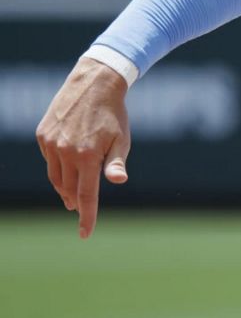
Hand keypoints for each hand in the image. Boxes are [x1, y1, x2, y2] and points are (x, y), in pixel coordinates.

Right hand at [35, 57, 131, 238]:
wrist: (93, 83)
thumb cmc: (114, 115)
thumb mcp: (121, 139)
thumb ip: (116, 163)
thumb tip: (118, 181)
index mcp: (87, 156)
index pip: (86, 195)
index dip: (87, 217)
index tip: (85, 234)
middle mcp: (65, 151)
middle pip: (69, 189)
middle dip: (76, 202)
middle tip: (80, 210)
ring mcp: (51, 143)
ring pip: (55, 176)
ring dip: (65, 188)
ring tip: (72, 196)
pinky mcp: (42, 135)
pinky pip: (49, 159)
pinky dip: (58, 167)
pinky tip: (67, 166)